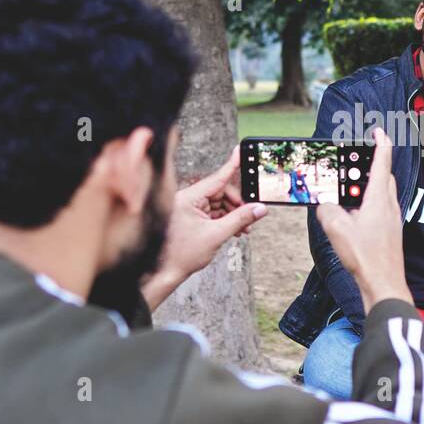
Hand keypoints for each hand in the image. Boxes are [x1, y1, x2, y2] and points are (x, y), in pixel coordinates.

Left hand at [141, 146, 266, 308]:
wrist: (165, 272)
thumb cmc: (181, 254)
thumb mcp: (217, 235)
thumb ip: (240, 219)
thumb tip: (259, 209)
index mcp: (189, 198)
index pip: (217, 178)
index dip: (231, 165)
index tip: (240, 151)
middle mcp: (188, 200)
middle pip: (220, 192)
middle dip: (237, 203)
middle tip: (249, 217)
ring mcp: (189, 209)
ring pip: (218, 203)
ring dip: (232, 214)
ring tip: (243, 228)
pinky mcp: (191, 218)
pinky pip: (212, 212)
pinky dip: (224, 219)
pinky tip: (233, 230)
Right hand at [314, 128, 411, 310]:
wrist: (384, 284)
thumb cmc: (366, 257)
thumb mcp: (337, 229)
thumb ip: (327, 210)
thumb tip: (324, 205)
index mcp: (379, 198)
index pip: (383, 161)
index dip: (381, 143)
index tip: (378, 131)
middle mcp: (389, 206)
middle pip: (383, 177)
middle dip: (371, 166)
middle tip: (356, 163)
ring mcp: (392, 220)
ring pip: (382, 194)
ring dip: (368, 187)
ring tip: (349, 192)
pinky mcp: (390, 233)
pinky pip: (380, 210)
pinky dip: (369, 205)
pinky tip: (354, 218)